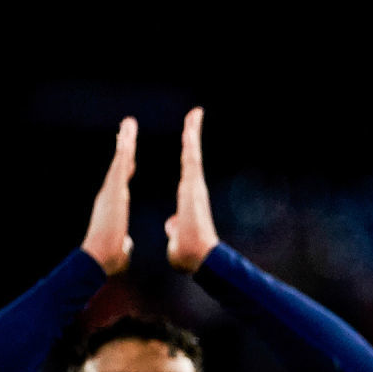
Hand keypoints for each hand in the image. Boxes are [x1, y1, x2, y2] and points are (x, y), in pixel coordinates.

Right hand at [81, 117, 136, 273]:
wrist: (98, 259)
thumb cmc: (108, 258)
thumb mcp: (120, 249)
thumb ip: (123, 243)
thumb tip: (125, 245)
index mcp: (115, 206)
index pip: (122, 182)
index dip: (126, 167)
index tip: (130, 156)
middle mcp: (110, 195)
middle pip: (120, 166)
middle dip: (124, 147)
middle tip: (127, 128)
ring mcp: (110, 192)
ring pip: (120, 161)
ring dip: (124, 142)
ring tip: (129, 124)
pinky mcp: (113, 192)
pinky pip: (120, 167)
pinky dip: (124, 151)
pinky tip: (127, 137)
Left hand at [164, 107, 220, 273]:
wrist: (200, 258)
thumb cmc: (189, 254)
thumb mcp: (176, 240)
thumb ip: (174, 229)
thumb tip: (171, 225)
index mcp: (188, 199)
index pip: (187, 170)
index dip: (187, 153)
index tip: (189, 137)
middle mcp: (195, 189)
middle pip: (192, 156)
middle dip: (193, 135)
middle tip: (195, 115)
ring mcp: (196, 186)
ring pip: (193, 153)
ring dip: (194, 132)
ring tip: (195, 113)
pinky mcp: (194, 185)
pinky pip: (192, 157)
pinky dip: (192, 141)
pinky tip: (191, 125)